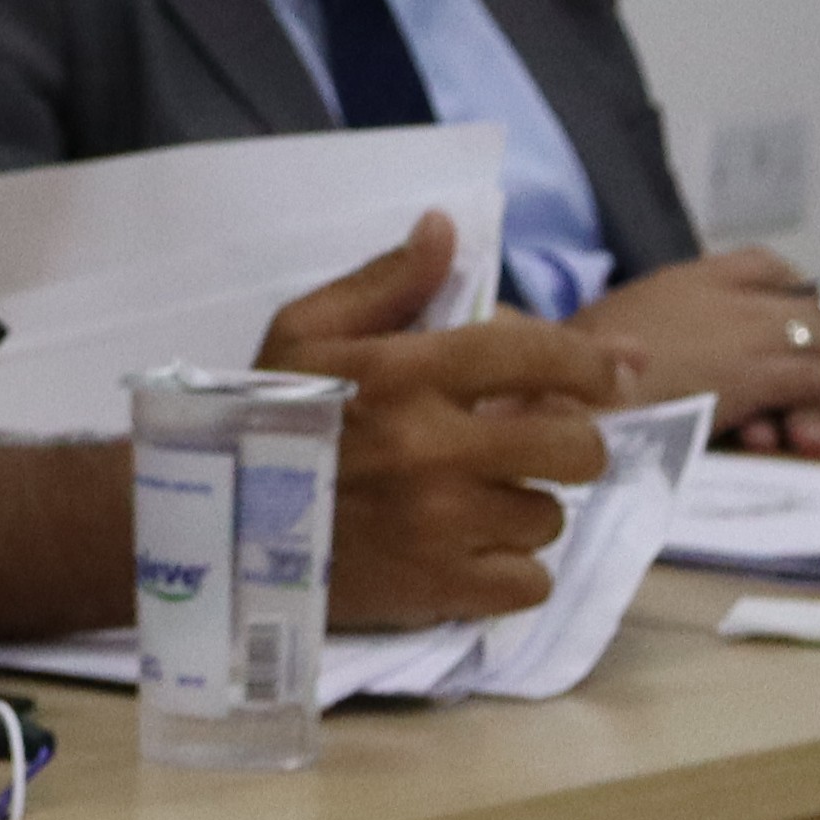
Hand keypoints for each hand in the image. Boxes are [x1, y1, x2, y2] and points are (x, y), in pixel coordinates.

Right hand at [262, 211, 619, 627]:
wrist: (206, 524)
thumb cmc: (258, 417)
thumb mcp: (303, 332)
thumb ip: (386, 281)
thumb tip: (448, 228)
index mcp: (405, 374)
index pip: (541, 356)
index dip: (594, 363)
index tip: (614, 371)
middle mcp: (434, 448)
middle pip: (576, 448)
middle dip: (568, 441)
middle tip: (534, 444)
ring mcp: (440, 526)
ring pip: (550, 517)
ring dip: (525, 507)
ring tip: (478, 501)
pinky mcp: (439, 590)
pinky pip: (529, 582)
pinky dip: (509, 570)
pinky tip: (470, 550)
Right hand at [579, 245, 819, 454]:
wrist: (574, 399)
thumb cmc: (576, 373)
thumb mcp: (616, 338)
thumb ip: (655, 336)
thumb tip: (675, 360)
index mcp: (688, 280)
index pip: (762, 264)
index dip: (792, 289)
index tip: (797, 316)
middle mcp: (728, 297)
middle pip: (810, 307)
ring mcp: (748, 332)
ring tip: (817, 429)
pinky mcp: (759, 375)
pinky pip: (817, 384)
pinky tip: (818, 438)